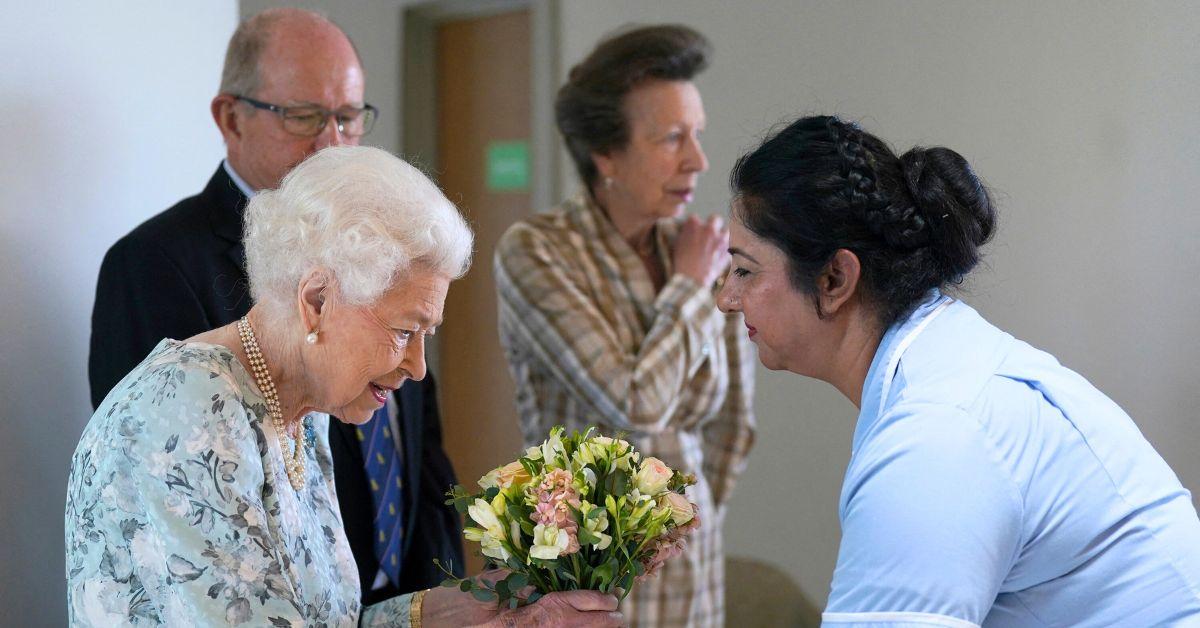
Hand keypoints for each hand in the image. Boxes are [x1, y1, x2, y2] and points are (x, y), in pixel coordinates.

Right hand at [421, 571, 622, 627]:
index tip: (610, 600)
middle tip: (618, 618)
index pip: (562, 609)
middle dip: (596, 624)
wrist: (426, 626)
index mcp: (518, 619)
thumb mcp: (489, 587)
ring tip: (606, 625)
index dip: (589, 604)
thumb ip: (519, 584)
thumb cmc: (454, 605)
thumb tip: (547, 579)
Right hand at [673, 214, 729, 287]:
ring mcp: (720, 237)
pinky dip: (726, 248)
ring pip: (726, 230)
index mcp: (693, 224)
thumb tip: (690, 231)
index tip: (695, 232)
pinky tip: (720, 255)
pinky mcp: (728, 249)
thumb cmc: (682, 262)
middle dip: (713, 225)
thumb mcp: (678, 244)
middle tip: (709, 234)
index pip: (695, 218)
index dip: (695, 226)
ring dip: (722, 236)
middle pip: (715, 219)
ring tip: (717, 245)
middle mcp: (708, 228)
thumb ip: (685, 233)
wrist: (692, 278)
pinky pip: (730, 244)